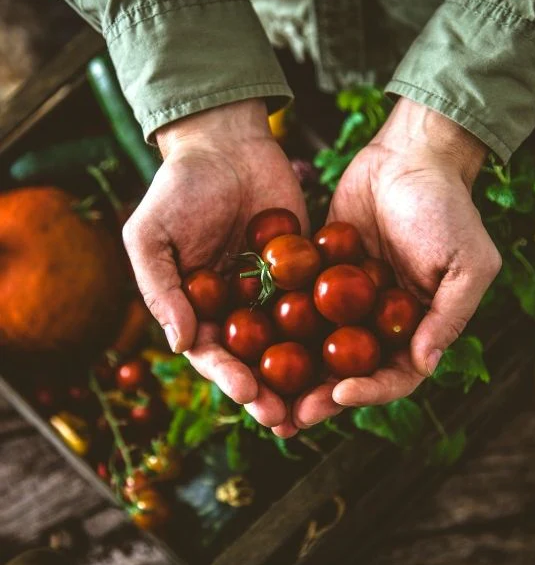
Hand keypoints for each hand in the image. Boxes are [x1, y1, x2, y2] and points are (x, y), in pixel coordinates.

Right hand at [122, 99, 308, 427]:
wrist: (226, 145)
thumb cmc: (179, 188)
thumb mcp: (151, 235)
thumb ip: (160, 288)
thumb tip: (179, 343)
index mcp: (199, 309)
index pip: (213, 354)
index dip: (230, 377)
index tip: (249, 394)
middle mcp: (238, 310)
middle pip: (255, 360)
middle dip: (271, 392)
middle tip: (290, 418)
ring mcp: (274, 293)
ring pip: (291, 343)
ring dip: (305, 376)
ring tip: (323, 403)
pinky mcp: (306, 272)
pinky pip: (319, 304)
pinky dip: (333, 329)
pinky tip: (352, 351)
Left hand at [289, 97, 500, 432]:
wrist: (409, 156)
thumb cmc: (447, 208)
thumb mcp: (467, 263)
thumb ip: (449, 316)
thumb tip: (426, 365)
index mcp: (419, 327)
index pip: (397, 375)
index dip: (370, 391)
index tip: (340, 394)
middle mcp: (382, 322)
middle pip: (352, 371)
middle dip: (323, 395)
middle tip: (291, 416)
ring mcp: (349, 301)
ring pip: (320, 347)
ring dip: (296, 373)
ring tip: (265, 393)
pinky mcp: (321, 275)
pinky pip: (300, 306)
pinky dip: (279, 326)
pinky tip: (252, 342)